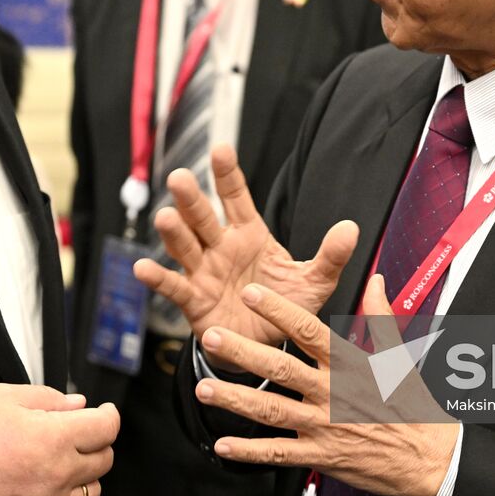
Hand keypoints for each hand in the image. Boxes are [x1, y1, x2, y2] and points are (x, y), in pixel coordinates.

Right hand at [0, 384, 118, 495]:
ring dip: (85, 474)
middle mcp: (58, 473)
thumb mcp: (6, 397)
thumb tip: (78, 405)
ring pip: (92, 490)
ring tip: (63, 462)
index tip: (104, 411)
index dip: (108, 414)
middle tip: (80, 433)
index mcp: (54, 437)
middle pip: (104, 458)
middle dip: (96, 441)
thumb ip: (50, 399)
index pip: (106, 427)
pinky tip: (59, 492)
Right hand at [133, 145, 358, 348]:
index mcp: (250, 234)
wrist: (266, 347)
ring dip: (174, 232)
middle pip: (203, 217)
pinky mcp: (193, 301)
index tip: (220, 148)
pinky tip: (142, 268)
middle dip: (191, 198)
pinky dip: (157, 279)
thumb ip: (330, 257)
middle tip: (179, 177)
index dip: (228, 174)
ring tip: (164, 217)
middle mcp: (221, 247)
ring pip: (185, 246)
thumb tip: (351, 228)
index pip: (236, 197)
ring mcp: (204, 272)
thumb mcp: (314, 283)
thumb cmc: (286, 306)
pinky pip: (174, 287)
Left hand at [193, 276, 458, 495]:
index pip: (310, 331)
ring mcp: (323, 427)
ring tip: (204, 388)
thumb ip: (381, 317)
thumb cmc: (412, 407)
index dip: (280, 311)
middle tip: (213, 337)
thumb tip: (377, 281)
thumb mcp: (398, 357)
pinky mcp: (320, 456)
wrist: (429, 458)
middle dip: (243, 353)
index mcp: (350, 365)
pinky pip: (279, 454)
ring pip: (271, 411)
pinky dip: (249, 452)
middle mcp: (332, 393)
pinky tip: (224, 445)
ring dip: (235, 400)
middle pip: (281, 369)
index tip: (254, 293)